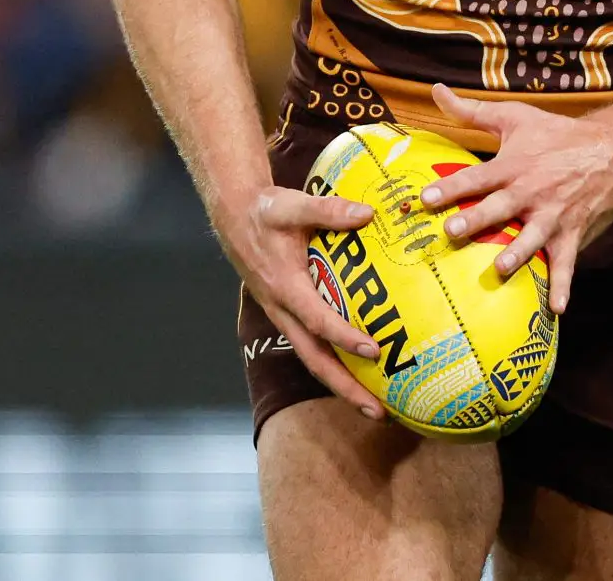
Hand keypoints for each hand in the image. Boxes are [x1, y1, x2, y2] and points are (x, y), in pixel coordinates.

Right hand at [215, 183, 386, 418]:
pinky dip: (335, 363)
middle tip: (377, 409)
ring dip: (341, 383)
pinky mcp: (288, 314)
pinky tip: (360, 371)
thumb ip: (329, 210)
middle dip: (345, 387)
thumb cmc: (266, 211)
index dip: (344, 337)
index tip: (373, 351)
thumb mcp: (293, 204)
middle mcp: (283, 310)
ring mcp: (284, 316)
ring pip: (312, 358)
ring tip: (374, 405)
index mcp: (285, 286)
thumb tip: (367, 214)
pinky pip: (311, 346)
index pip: (317, 320)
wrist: (235, 217)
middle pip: (314, 359)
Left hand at [420, 84, 612, 313]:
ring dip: (517, 253)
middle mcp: (531, 192)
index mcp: (513, 165)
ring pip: (532, 237)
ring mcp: (553, 215)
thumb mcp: (513, 117)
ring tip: (500, 269)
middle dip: (477, 220)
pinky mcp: (572, 232)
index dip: (451, 186)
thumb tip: (436, 92)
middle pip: (499, 207)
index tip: (425, 197)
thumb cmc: (555, 133)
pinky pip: (567, 262)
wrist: (609, 148)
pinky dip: (564, 286)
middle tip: (453, 232)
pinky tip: (556, 310)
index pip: (476, 176)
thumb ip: (471, 111)